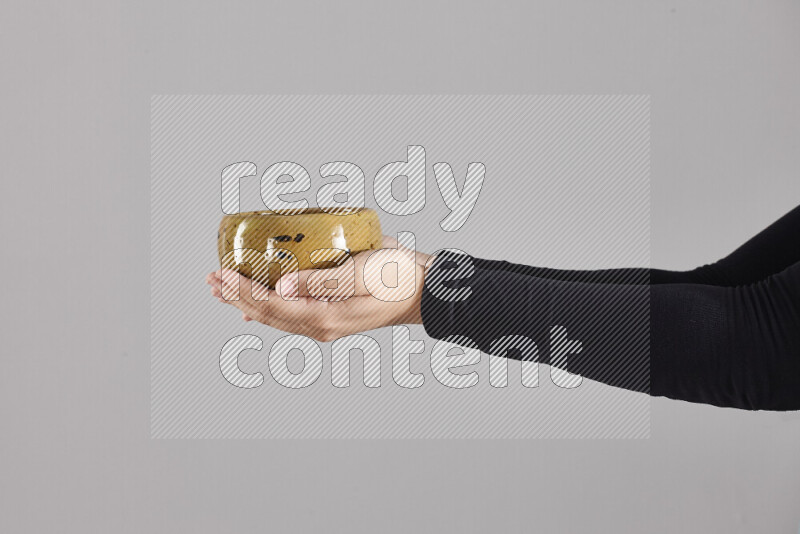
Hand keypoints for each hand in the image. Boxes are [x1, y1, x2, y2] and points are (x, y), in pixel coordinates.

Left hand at [205, 236, 430, 341]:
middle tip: (211, 278)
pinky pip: (288, 313)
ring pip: (274, 315)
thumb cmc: (398, 277)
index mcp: (326, 316)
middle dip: (235, 296)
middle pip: (266, 314)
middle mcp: (320, 325)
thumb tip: (283, 287)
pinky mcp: (328, 314)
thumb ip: (323, 280)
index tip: (222, 273)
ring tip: (221, 287)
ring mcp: (323, 323)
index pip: (272, 305)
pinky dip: (266, 305)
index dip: (243, 290)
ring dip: (245, 300)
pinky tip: (252, 304)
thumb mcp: (363, 273)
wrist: (422, 290)